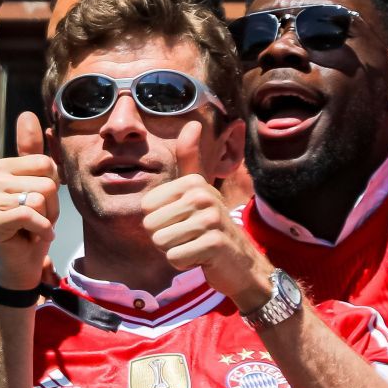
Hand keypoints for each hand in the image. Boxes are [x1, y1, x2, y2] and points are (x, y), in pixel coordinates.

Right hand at [0, 112, 57, 291]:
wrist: (21, 266)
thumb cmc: (31, 228)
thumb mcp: (39, 187)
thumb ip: (34, 153)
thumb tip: (27, 115)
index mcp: (1, 167)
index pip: (47, 163)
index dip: (53, 189)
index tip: (39, 205)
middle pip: (47, 180)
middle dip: (51, 206)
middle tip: (35, 220)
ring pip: (41, 197)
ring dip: (45, 219)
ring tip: (32, 228)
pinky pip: (32, 214)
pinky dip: (41, 230)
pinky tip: (31, 238)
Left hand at [139, 122, 267, 306]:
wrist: (241, 264)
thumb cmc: (211, 227)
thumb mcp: (199, 191)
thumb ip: (191, 160)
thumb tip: (193, 123)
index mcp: (193, 182)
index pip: (146, 207)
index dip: (159, 222)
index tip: (183, 223)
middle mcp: (202, 196)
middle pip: (151, 225)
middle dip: (165, 238)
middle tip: (189, 238)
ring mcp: (210, 219)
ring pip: (161, 242)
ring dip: (174, 250)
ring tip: (194, 246)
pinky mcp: (214, 244)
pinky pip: (175, 257)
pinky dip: (183, 264)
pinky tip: (201, 258)